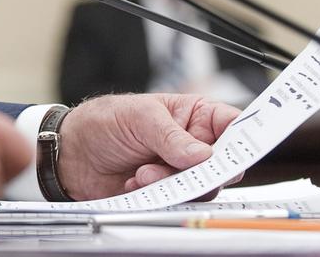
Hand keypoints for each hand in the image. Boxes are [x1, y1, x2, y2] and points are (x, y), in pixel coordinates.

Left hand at [56, 93, 242, 200]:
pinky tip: (133, 182)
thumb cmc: (105, 122)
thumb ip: (171, 136)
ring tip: (143, 172)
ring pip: (202, 188)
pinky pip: (178, 203)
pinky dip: (157, 195)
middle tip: (184, 167)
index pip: (233, 125)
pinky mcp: (166, 194)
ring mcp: (180, 172)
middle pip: (225, 165)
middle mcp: (193, 146)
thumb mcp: (139, 118)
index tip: (243, 149)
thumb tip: (203, 155)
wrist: (73, 153)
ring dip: (173, 182)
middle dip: (205, 170)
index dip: (246, 137)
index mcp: (194, 116)